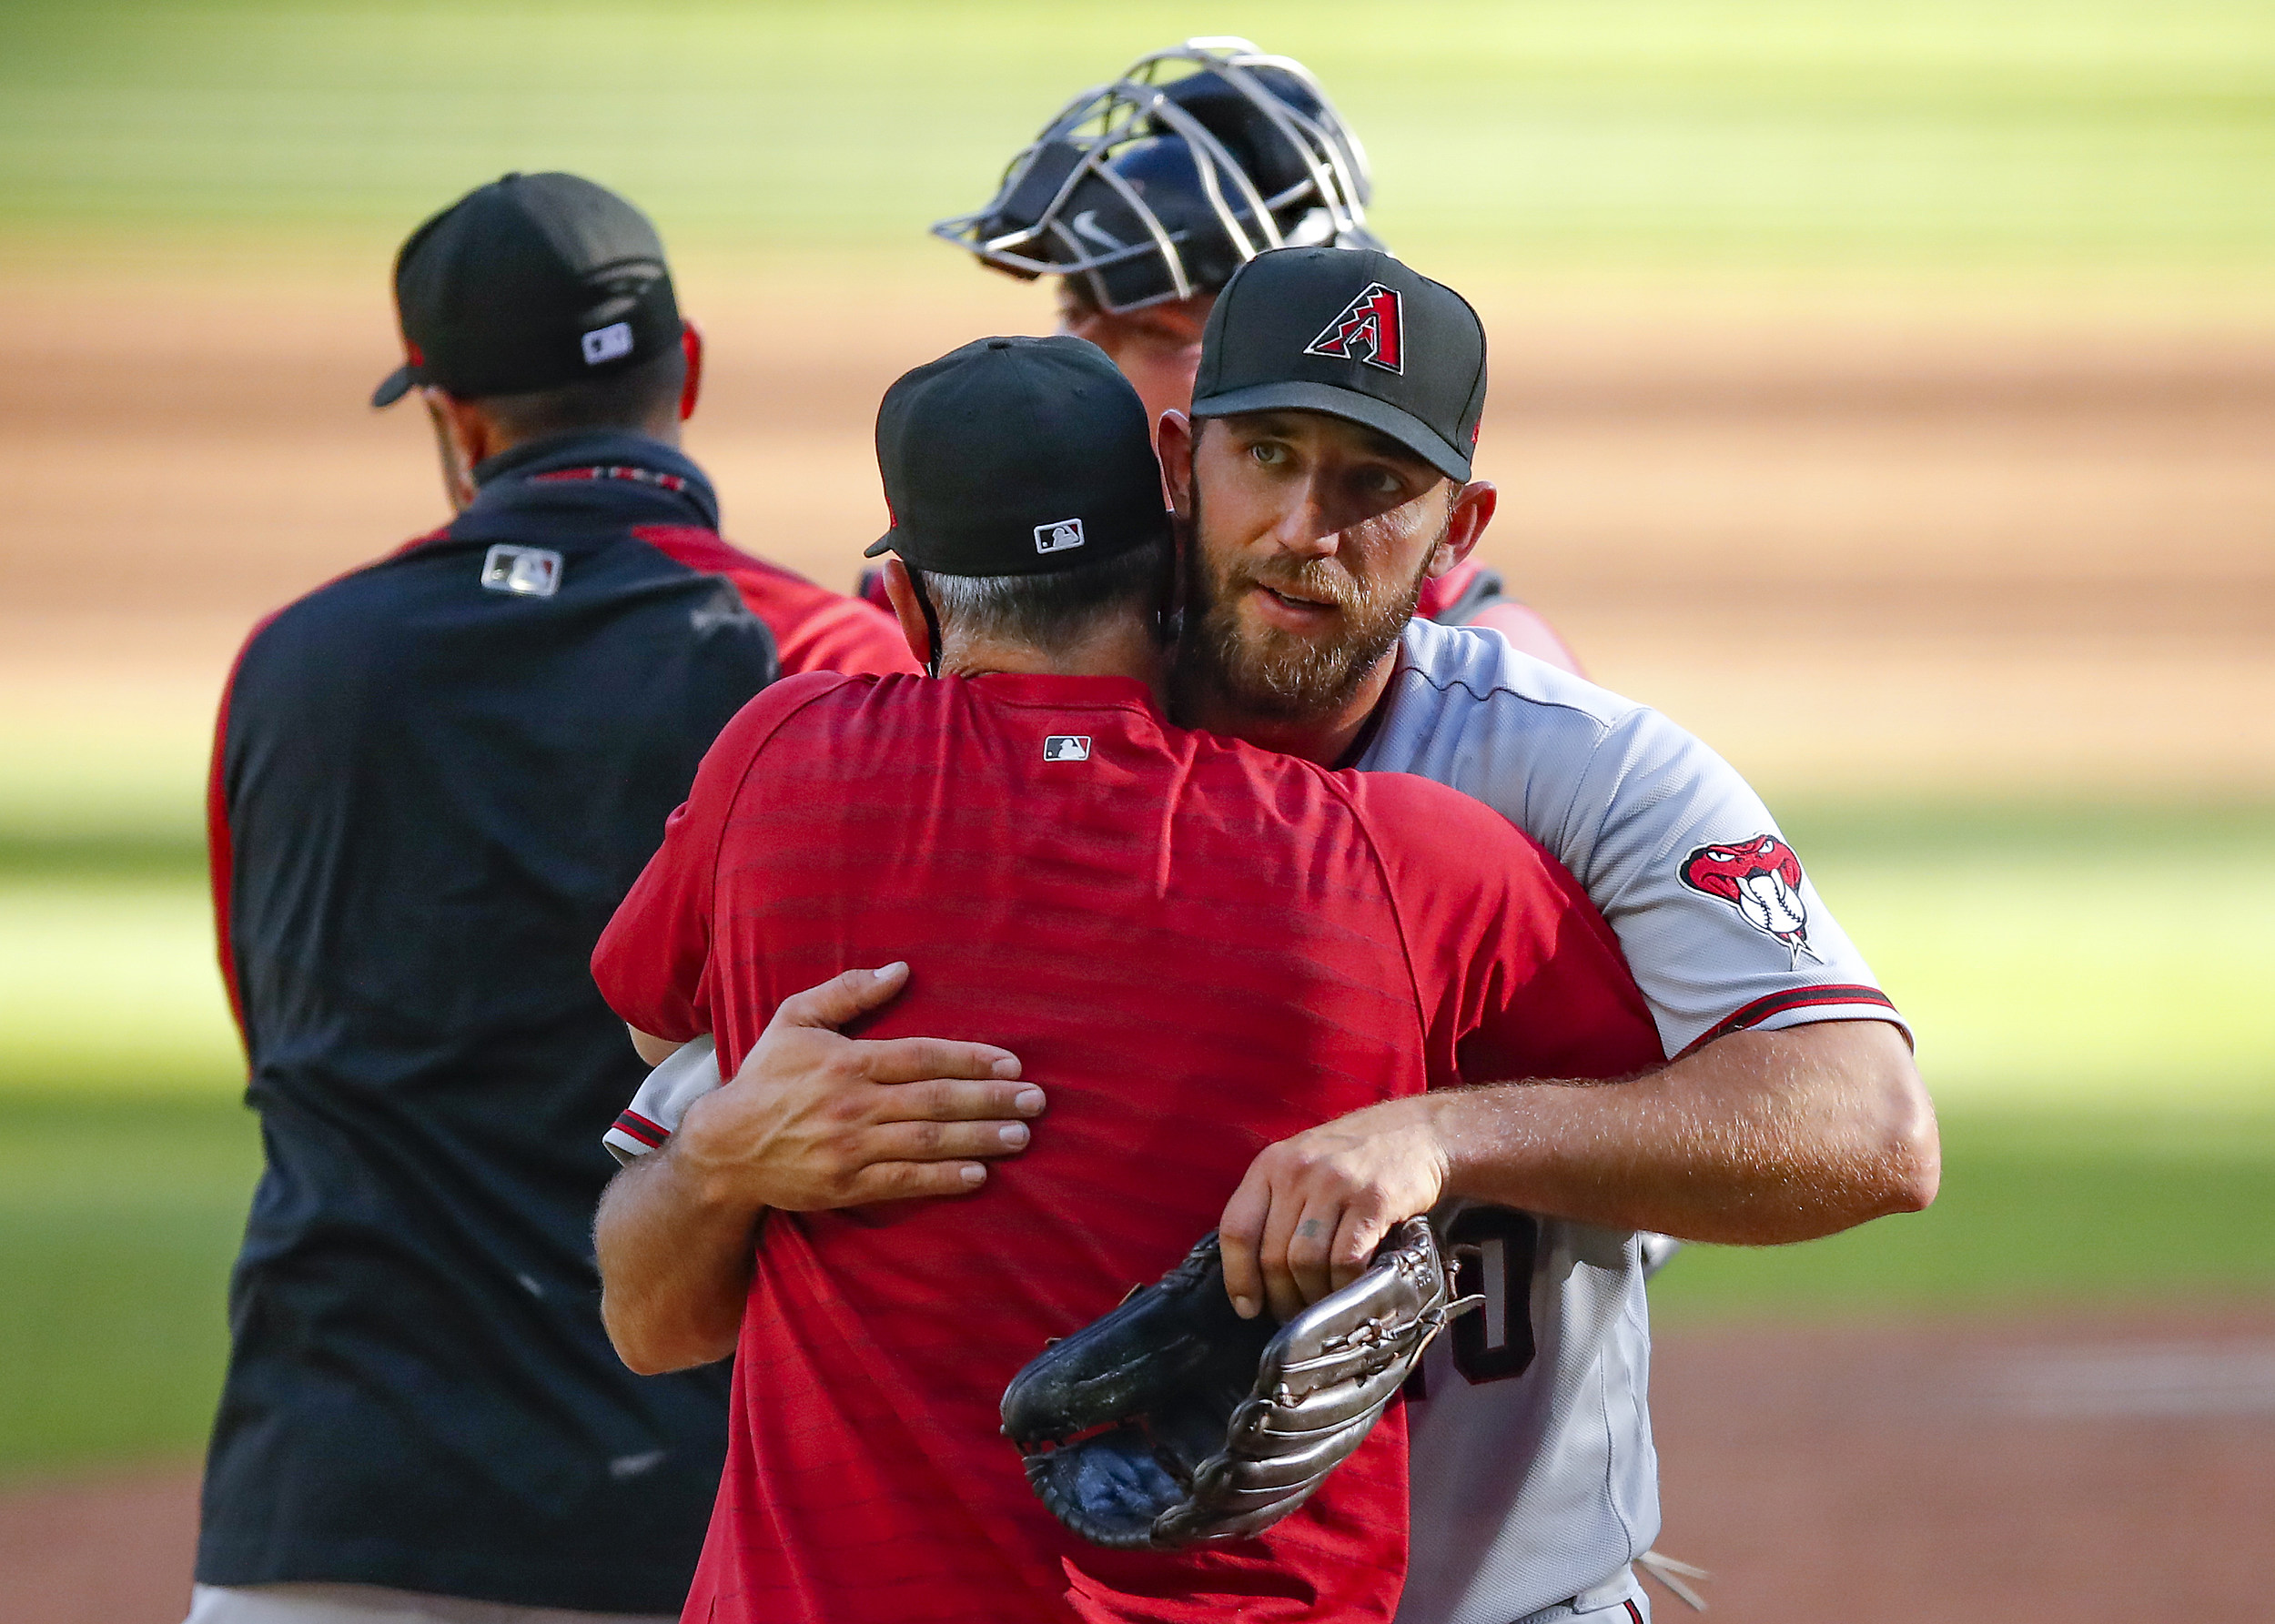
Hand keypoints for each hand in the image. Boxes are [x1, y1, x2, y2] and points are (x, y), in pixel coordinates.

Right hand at [672, 962, 1042, 1209]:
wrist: (724, 1148)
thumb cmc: (765, 1078)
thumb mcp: (794, 1019)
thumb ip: (847, 992)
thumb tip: (900, 971)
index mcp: (846, 1060)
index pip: (923, 1057)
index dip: (972, 1059)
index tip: (1013, 1064)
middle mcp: (853, 1104)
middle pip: (936, 1100)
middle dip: (991, 1100)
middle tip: (1037, 1101)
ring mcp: (850, 1148)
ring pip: (927, 1141)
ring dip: (979, 1138)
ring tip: (1021, 1136)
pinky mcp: (846, 1185)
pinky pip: (904, 1182)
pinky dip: (943, 1179)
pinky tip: (978, 1174)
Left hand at [1218, 1095, 1450, 1322]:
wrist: (1420, 1132)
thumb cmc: (1356, 1158)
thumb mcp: (1304, 1163)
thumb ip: (1277, 1205)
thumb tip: (1255, 1275)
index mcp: (1271, 1163)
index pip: (1238, 1228)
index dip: (1238, 1276)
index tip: (1248, 1307)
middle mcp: (1297, 1170)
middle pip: (1272, 1254)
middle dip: (1281, 1297)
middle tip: (1294, 1317)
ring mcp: (1335, 1183)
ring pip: (1305, 1262)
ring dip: (1312, 1296)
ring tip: (1321, 1308)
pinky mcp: (1373, 1200)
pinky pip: (1345, 1260)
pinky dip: (1344, 1287)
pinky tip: (1349, 1292)